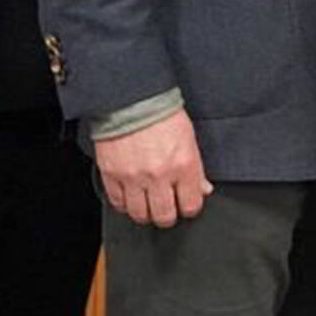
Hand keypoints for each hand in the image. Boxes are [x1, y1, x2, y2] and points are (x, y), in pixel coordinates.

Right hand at [95, 109, 211, 227]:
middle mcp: (159, 175)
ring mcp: (133, 177)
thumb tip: (203, 189)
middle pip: (164, 216)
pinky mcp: (111, 174)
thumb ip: (196, 169)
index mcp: (183, 165)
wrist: (132, 99)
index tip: (185, 204)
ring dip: (145, 213)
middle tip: (166, 208)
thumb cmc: (163, 115)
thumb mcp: (189, 138)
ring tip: (147, 204)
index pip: (190, 206)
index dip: (189, 208)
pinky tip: (130, 196)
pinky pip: (117, 203)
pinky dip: (124, 204)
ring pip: (140, 214)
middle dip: (167, 216)